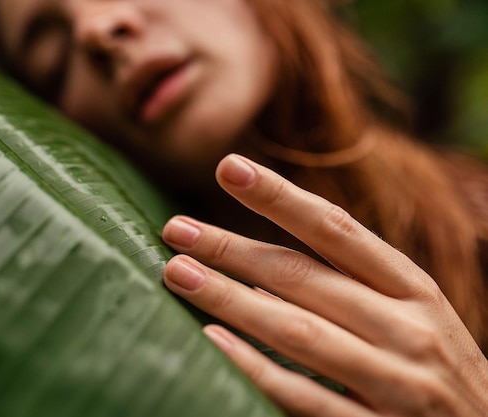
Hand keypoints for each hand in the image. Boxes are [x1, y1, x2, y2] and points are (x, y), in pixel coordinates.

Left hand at [161, 154, 487, 416]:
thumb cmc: (434, 369)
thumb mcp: (409, 316)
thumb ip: (345, 287)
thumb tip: (252, 267)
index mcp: (413, 290)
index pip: (337, 230)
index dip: (279, 196)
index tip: (229, 167)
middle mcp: (407, 329)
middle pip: (302, 276)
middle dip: (232, 248)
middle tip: (175, 229)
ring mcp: (396, 383)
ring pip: (297, 331)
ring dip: (230, 299)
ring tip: (178, 273)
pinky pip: (304, 397)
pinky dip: (256, 367)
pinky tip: (213, 342)